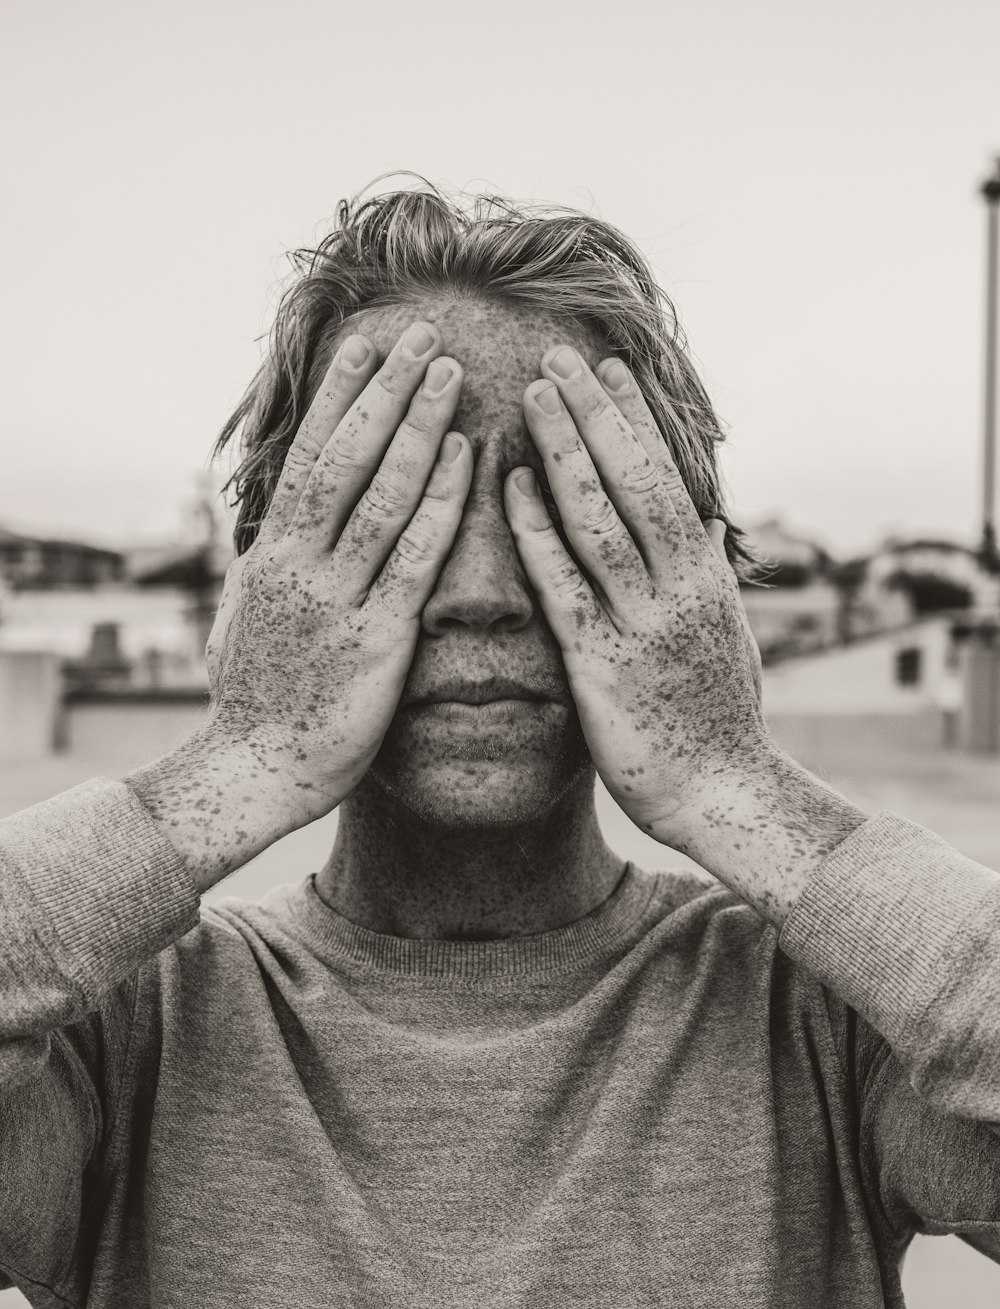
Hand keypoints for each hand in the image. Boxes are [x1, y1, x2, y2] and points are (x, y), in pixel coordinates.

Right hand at [205, 320, 472, 822]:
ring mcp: (335, 599)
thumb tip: (278, 527)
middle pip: (345, 457)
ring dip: (418, 428)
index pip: (309, 455)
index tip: (368, 342)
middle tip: (422, 332)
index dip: (342, 396)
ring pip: (379, 494)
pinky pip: (411, 559)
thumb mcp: (248, 619)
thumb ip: (269, 567)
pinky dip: (437, 504)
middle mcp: (299, 564)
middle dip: (386, 390)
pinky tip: (464, 461)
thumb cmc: (254, 701)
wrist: (250, 772)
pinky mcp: (373, 640)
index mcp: (272, 556)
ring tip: (451, 373)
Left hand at [503, 345, 768, 847]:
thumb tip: (697, 528)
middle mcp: (680, 587)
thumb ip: (698, 581)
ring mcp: (644, 623)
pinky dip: (539, 532)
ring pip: (602, 518)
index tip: (607, 369)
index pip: (668, 478)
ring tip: (532, 394)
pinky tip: (512, 488)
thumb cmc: (717, 721)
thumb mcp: (721, 637)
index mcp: (705, 577)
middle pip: (635, 479)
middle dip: (594, 413)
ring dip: (564, 451)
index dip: (635, 421)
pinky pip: (566, 586)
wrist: (725, 793)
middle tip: (557, 355)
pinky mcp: (606, 665)